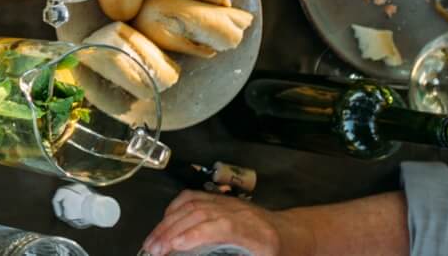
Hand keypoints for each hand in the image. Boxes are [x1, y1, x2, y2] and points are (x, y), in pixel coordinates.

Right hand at [141, 191, 300, 255]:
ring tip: (152, 241)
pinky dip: (174, 208)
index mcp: (256, 234)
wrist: (296, 234)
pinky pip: (194, 198)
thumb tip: (202, 255)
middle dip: (171, 231)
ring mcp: (229, 204)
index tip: (174, 246)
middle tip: (152, 250)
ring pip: (193, 205)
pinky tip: (164, 222)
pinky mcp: (222, 200)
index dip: (195, 234)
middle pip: (200, 214)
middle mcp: (240, 214)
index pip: (221, 226)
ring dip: (168, 222)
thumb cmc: (282, 253)